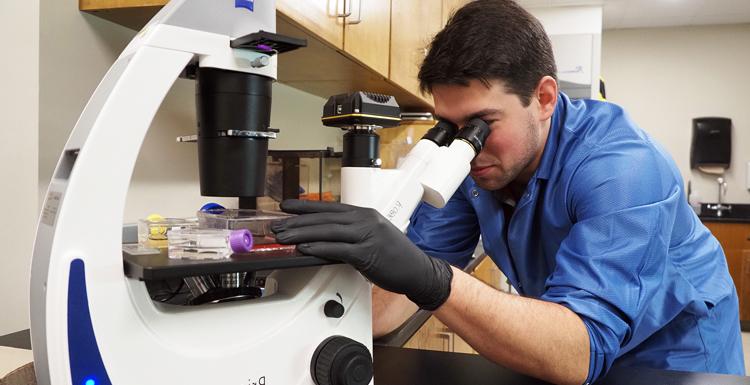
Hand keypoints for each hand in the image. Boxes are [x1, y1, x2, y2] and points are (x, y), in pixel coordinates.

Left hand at [271, 199, 453, 310]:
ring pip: (328, 231)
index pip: (329, 207)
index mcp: (365, 214)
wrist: (418, 271)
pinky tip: (305, 249)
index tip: (286, 206)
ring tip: (284, 237)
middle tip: (277, 226)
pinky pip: (338, 249)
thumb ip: (351, 233)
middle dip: (297, 221)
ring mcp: (367, 236)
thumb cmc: (396, 256)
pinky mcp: (367, 254)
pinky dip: (319, 248)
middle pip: (324, 218)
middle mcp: (365, 221)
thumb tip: (325, 237)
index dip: (305, 207)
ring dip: (302, 233)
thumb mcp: (373, 236)